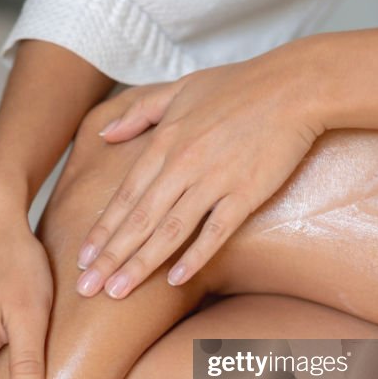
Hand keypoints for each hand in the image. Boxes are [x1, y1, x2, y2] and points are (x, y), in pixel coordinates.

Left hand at [75, 45, 323, 298]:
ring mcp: (214, 180)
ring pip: (169, 231)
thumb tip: (106, 134)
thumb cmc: (239, 86)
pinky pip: (216, 231)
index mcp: (164, 143)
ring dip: (140, 264)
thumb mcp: (179, 88)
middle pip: (138, 220)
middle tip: (86, 288)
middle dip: (109, 257)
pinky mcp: (245, 193)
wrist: (295, 86)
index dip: (102, 230)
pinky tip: (175, 280)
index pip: (124, 197)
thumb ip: (139, 113)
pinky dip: (196, 256)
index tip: (82, 258)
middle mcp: (182, 165)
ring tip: (117, 293)